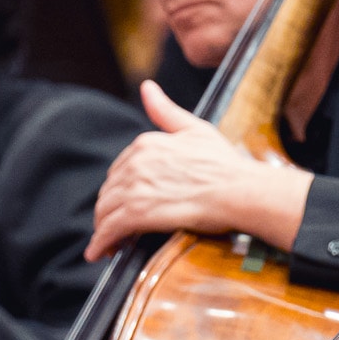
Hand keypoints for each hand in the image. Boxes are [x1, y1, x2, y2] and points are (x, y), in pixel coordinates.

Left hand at [87, 81, 311, 260]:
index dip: (120, 189)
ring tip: (106, 244)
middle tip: (114, 229)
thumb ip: (165, 111)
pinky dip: (100, 243)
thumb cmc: (224, 163)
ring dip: (102, 229)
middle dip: (108, 211)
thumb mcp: (194, 128)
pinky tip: (99, 252)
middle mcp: (135, 163)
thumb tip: (146, 87)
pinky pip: (109, 229)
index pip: (119, 170)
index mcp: (146, 143)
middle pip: (109, 191)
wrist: (239, 190)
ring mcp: (135, 188)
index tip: (124, 203)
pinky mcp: (138, 213)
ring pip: (105, 211)